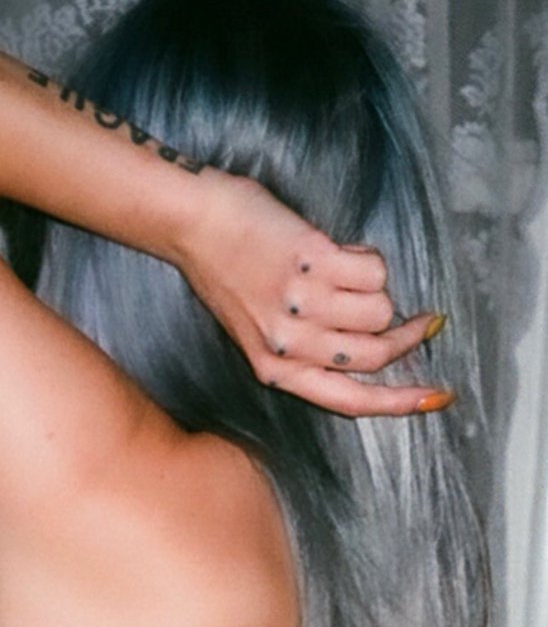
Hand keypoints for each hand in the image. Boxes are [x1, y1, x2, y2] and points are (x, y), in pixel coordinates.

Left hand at [177, 174, 451, 417]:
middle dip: (406, 335)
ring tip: (342, 270)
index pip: (349, 401)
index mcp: (274, 370)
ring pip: (380, 309)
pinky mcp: (312, 262)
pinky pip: (373, 270)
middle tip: (418, 319)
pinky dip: (366, 257)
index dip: (399, 402)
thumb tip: (374, 346)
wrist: (191, 224)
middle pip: (376, 355)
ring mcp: (301, 303)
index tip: (435, 397)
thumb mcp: (257, 329)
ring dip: (375, 288)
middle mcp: (288, 344)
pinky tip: (336, 249)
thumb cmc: (225, 270)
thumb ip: (304, 348)